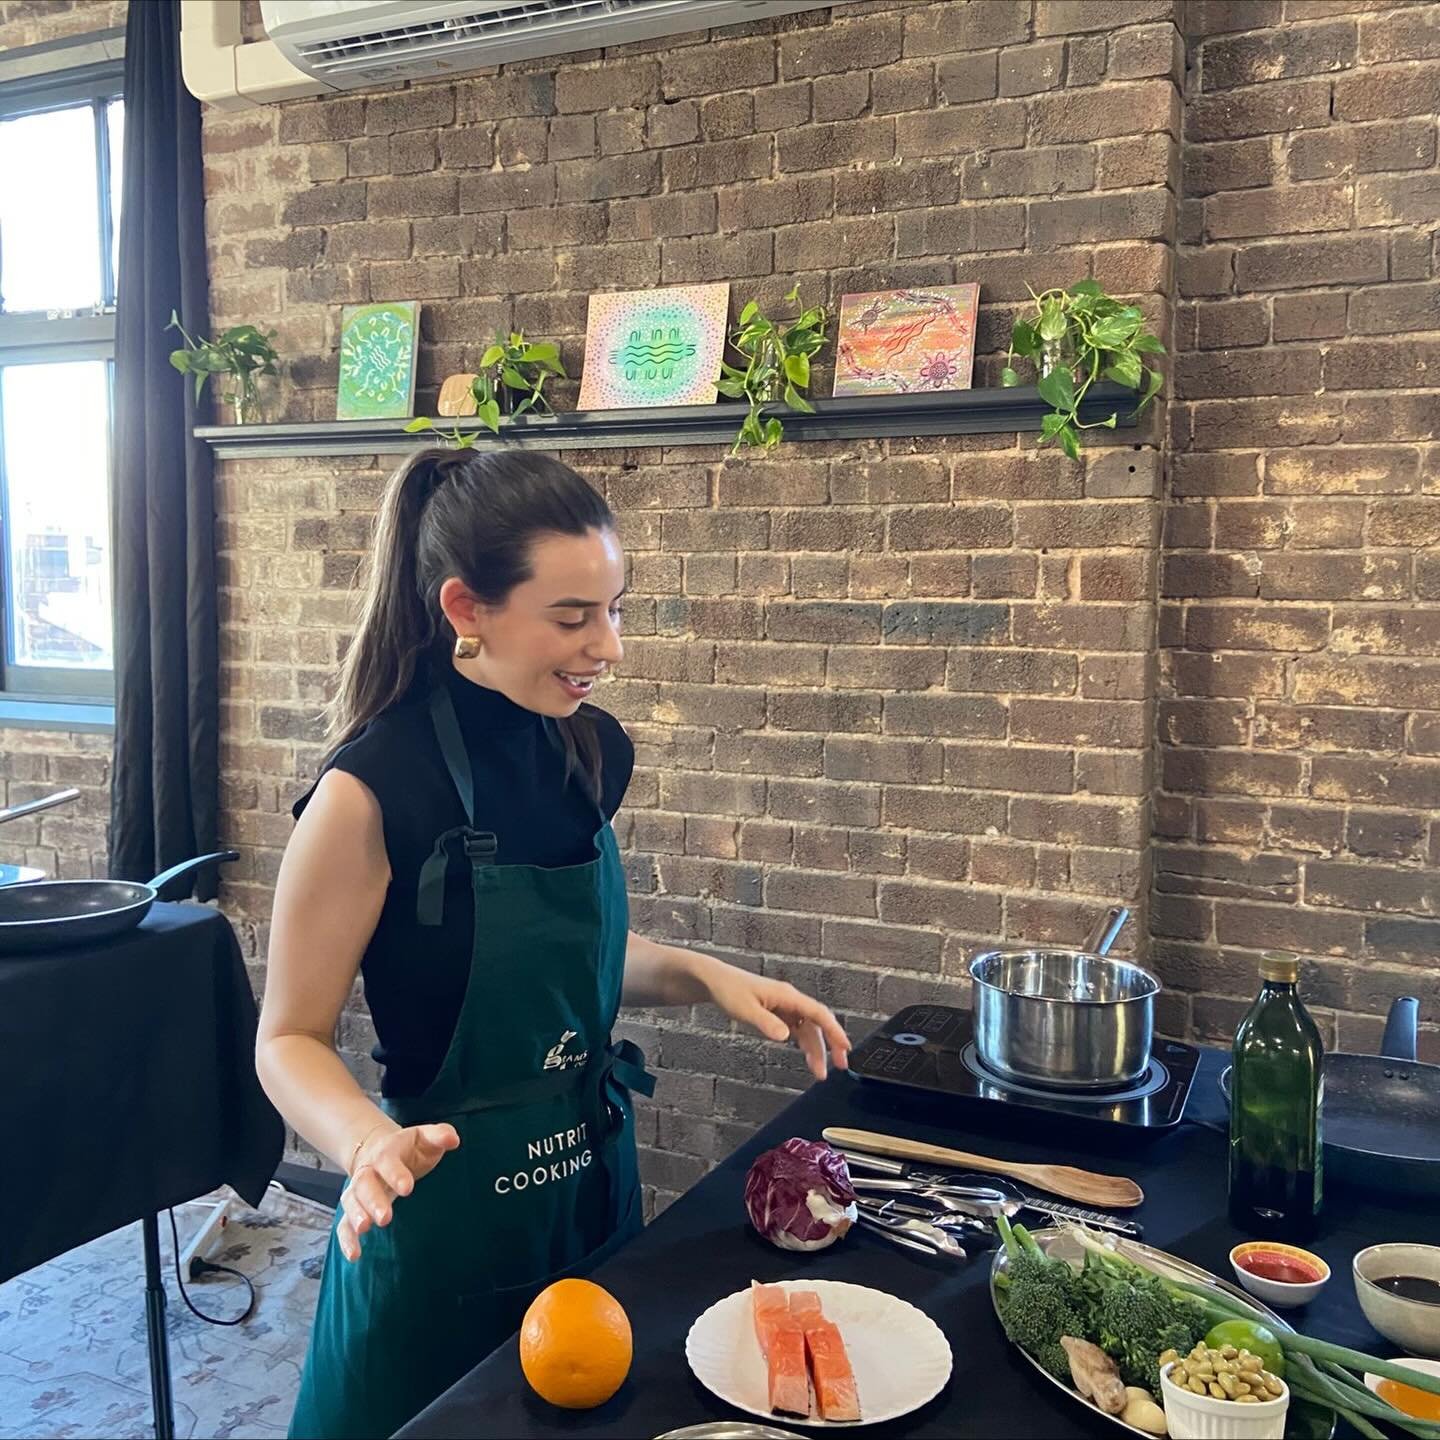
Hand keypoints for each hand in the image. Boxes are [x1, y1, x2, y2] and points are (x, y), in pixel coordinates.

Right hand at [337, 1122, 459, 1261]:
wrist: (379, 1151)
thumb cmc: (410, 1149)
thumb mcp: (424, 1138)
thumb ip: (439, 1136)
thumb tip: (454, 1140)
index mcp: (386, 1152)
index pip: (388, 1160)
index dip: (396, 1174)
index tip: (407, 1188)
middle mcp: (368, 1171)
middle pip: (365, 1184)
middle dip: (374, 1200)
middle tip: (385, 1217)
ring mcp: (358, 1191)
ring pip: (351, 1202)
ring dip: (356, 1216)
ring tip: (364, 1229)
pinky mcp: (354, 1210)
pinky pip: (344, 1224)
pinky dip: (346, 1239)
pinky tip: (354, 1255)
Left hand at [703, 962, 849, 1080]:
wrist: (715, 980)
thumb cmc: (729, 991)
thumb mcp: (745, 1009)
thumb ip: (766, 1023)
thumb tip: (786, 1036)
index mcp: (787, 996)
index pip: (818, 1013)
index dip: (834, 1030)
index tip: (844, 1047)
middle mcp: (790, 999)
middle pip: (817, 1023)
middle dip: (830, 1044)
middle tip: (840, 1066)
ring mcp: (785, 1006)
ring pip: (808, 1028)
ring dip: (816, 1048)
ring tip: (819, 1071)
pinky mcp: (778, 1012)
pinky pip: (797, 1028)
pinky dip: (804, 1043)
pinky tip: (806, 1056)